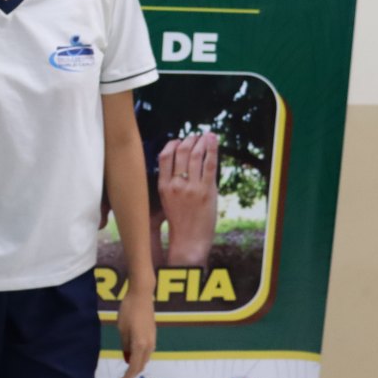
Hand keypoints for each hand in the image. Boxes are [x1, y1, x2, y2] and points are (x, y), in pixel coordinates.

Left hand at [116, 290, 155, 377]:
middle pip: (141, 366)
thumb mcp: (122, 329)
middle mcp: (149, 345)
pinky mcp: (152, 335)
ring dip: (136, 367)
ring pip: (145, 359)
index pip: (133, 367)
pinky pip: (146, 352)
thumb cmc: (128, 310)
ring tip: (125, 371)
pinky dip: (139, 358)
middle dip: (131, 375)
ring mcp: (152, 340)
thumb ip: (124, 345)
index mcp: (140, 344)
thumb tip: (127, 358)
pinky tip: (132, 358)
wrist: (142, 295)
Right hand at [157, 132, 218, 267]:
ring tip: (205, 136)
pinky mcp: (207, 191)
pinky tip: (214, 139)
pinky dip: (212, 149)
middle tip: (195, 136)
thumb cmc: (179, 222)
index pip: (164, 157)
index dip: (172, 144)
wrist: (189, 241)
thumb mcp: (167, 200)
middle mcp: (176, 185)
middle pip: (181, 153)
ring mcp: (192, 187)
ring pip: (195, 155)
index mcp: (163, 186)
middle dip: (189, 140)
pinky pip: (210, 165)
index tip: (179, 140)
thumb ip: (170, 182)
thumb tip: (178, 164)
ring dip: (201, 142)